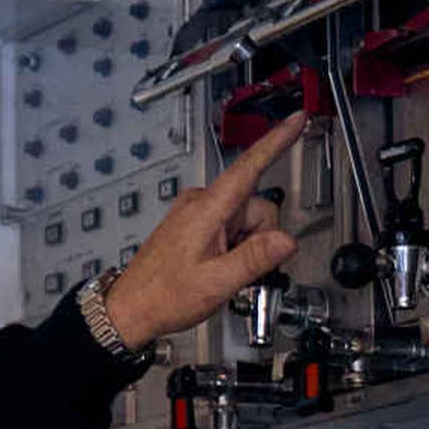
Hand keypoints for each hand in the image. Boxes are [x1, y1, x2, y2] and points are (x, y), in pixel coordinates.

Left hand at [102, 112, 305, 349]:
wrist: (131, 308)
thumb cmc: (163, 295)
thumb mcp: (216, 283)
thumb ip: (255, 259)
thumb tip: (285, 240)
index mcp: (207, 209)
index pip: (249, 166)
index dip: (277, 141)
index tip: (297, 120)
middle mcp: (202, 203)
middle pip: (258, 207)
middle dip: (259, 239)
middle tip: (234, 267)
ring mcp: (198, 213)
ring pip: (247, 221)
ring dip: (245, 247)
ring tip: (219, 270)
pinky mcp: (196, 223)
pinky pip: (232, 228)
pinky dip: (233, 248)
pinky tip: (215, 266)